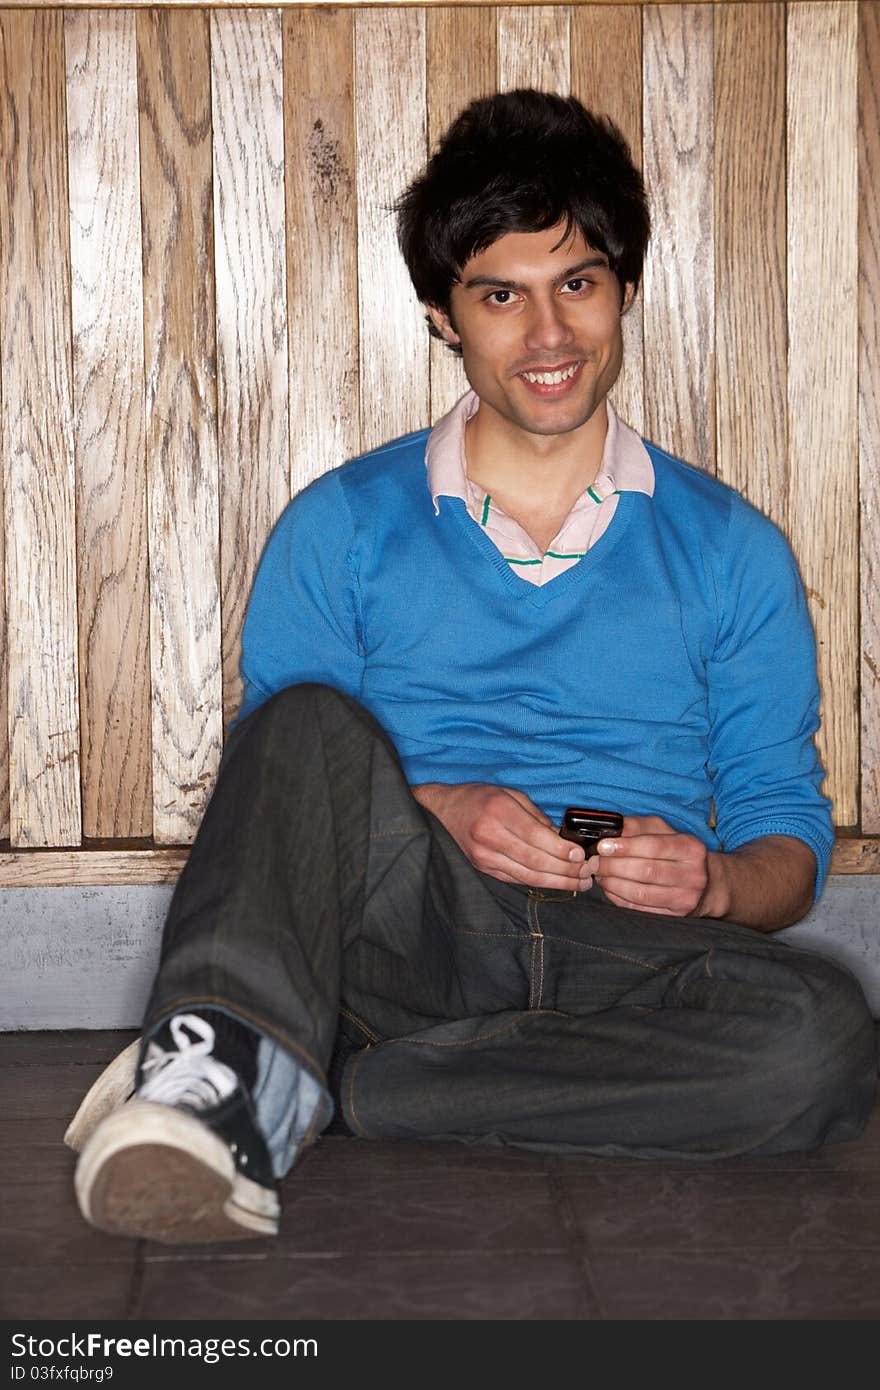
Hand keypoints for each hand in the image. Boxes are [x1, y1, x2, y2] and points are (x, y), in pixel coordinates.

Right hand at [412, 783, 592, 891]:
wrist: (441, 811)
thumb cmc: (479, 798)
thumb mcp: (511, 795)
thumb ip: (536, 816)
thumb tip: (563, 839)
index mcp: (499, 812)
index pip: (536, 837)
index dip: (562, 850)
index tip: (582, 856)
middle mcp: (490, 837)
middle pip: (534, 861)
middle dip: (565, 871)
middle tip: (588, 875)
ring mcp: (484, 857)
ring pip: (527, 876)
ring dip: (557, 882)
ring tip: (579, 884)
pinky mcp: (483, 868)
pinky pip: (516, 879)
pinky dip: (539, 883)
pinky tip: (557, 882)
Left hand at [592, 813, 717, 916]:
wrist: (707, 884)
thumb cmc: (678, 853)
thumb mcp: (664, 832)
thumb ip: (638, 826)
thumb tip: (609, 828)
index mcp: (691, 848)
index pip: (654, 846)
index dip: (625, 846)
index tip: (603, 846)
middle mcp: (693, 874)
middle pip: (646, 871)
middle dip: (613, 866)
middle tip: (594, 862)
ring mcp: (685, 898)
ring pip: (640, 892)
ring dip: (613, 884)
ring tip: (599, 875)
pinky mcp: (675, 916)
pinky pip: (639, 908)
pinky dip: (618, 898)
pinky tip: (609, 889)